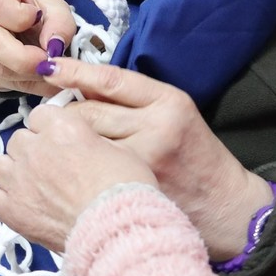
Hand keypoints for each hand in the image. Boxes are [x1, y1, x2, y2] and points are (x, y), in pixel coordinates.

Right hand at [0, 0, 79, 96]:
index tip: (36, 17)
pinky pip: (6, 86)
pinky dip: (31, 84)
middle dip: (26, 58)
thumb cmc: (29, 8)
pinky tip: (42, 76)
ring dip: (31, 74)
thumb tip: (54, 46)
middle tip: (48, 59)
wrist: (9, 22)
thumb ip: (59, 21)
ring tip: (50, 65)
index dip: (20, 16)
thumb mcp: (50, 4)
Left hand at [0, 104, 156, 254]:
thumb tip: (82, 142)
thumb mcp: (119, 150)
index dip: (49, 129)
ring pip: (1, 164)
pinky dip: (5, 200)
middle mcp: (35, 148)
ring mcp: (19, 179)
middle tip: (51, 168)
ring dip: (14, 172)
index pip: (40, 115)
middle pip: (19, 139)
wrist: (115, 231)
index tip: (58, 141)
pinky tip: (23, 206)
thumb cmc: (125, 191)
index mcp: (62, 127)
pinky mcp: (11, 209)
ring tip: (33, 187)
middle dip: (32, 150)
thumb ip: (90, 139)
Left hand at [34, 61, 272, 261]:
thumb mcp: (175, 114)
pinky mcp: (131, 192)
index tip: (50, 67)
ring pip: (82, 143)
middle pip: (88, 112)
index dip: (74, 71)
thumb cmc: (197, 158)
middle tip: (49, 122)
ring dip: (60, 144)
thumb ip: (133, 100)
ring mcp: (141, 164)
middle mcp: (156, 130)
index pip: (111, 81)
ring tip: (55, 149)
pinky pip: (85, 174)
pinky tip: (59, 173)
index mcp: (169, 104)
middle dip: (63, 116)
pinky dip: (67, 170)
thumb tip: (78, 85)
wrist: (225, 208)